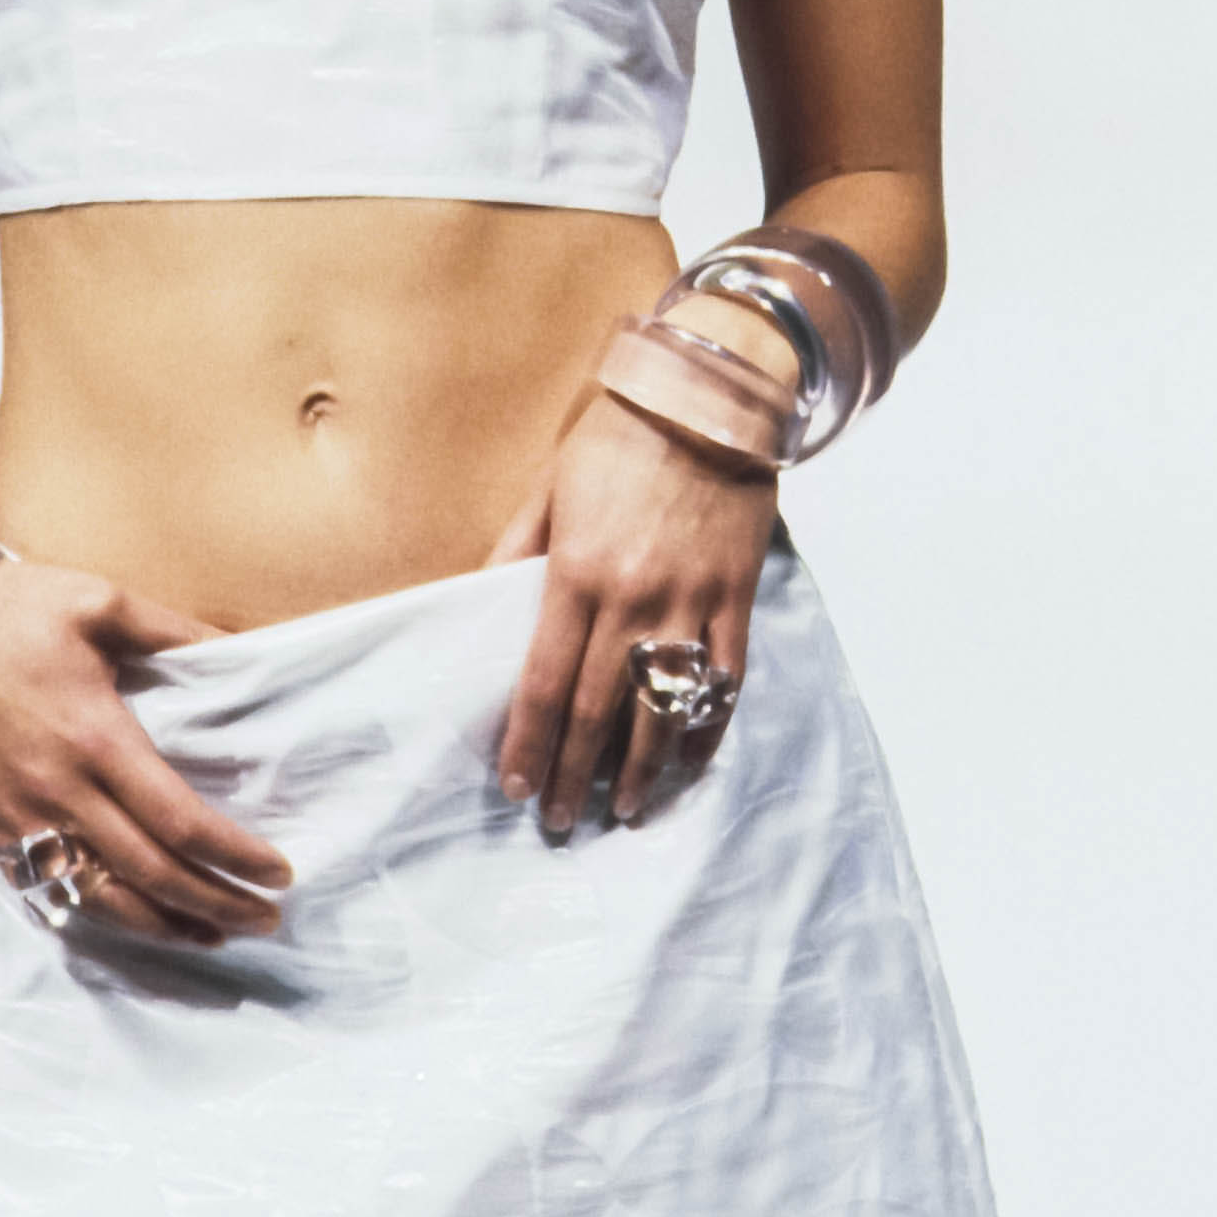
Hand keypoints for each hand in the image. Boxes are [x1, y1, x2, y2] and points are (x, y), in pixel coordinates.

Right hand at [0, 558, 293, 946]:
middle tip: (265, 919)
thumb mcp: (100, 600)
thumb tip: (235, 648)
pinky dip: (100, 915)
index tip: (278, 871)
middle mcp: (58, 790)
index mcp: (95, 737)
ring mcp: (20, 817)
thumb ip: (174, 630)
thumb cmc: (13, 609)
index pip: (179, 820)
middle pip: (151, 872)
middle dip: (216, 903)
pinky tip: (137, 919)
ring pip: (101, 898)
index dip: (234, 856)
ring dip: (164, 925)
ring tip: (213, 934)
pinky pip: (49, 890)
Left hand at [491, 391, 778, 835]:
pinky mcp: (737, 598)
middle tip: (559, 820)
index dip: (529, 743)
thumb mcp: (549, 487)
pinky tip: (689, 763)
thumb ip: (515, 552)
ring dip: (641, 769)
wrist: (711, 395)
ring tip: (623, 810)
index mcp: (576, 574)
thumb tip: (478, 605)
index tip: (517, 786)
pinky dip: (706, 728)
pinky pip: (725, 681)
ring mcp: (691, 603)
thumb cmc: (620, 436)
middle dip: (574, 774)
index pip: (544, 682)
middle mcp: (634, 600)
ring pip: (663, 708)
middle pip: (597, 711)